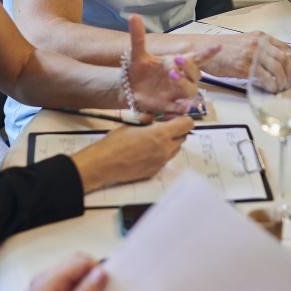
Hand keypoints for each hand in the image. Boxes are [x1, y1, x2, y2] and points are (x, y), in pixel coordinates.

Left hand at [0, 255, 107, 290]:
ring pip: (72, 274)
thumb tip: (101, 273)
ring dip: (86, 285)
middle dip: (92, 276)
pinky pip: (66, 286)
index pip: (80, 260)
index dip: (96, 270)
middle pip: (76, 264)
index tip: (107, 288)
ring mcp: (44, 288)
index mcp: (49, 282)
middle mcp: (45, 279)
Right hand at [72, 116, 192, 192]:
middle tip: (161, 128)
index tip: (175, 118)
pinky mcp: (155, 172)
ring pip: (175, 149)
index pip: (187, 125)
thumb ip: (147, 120)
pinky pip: (165, 160)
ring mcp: (161, 162)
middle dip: (175, 131)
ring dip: (169, 143)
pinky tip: (145, 151)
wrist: (103, 165)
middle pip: (182, 137)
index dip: (183, 120)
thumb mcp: (132, 124)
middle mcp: (165, 149)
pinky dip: (160, 153)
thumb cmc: (115, 143)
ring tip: (151, 140)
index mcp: (160, 134)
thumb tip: (154, 119)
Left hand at [127, 14, 219, 113]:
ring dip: (184, 83)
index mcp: (177, 63)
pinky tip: (182, 106)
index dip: (208, 53)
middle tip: (177, 59)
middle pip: (195, 73)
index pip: (197, 58)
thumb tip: (133, 15)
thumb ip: (138, 36)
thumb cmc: (140, 70)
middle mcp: (181, 78)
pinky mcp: (168, 106)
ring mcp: (176, 93)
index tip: (218, 46)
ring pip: (191, 90)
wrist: (129, 89)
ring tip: (172, 75)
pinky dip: (183, 107)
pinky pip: (181, 108)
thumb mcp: (137, 53)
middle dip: (189, 66)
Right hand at [203, 31, 290, 90]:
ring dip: (282, 81)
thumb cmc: (221, 49)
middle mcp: (258, 43)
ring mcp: (251, 53)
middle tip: (289, 85)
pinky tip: (270, 89)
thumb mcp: (245, 43)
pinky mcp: (243, 65)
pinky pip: (264, 77)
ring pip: (278, 68)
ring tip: (280, 89)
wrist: (202, 49)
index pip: (286, 48)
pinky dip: (271, 85)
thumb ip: (261, 51)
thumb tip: (275, 67)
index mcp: (260, 37)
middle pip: (285, 58)